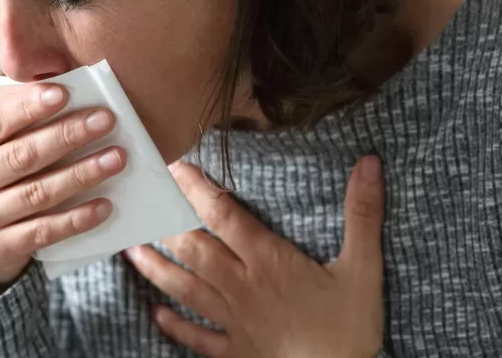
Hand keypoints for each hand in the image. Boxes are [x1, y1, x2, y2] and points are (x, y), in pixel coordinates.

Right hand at [0, 83, 124, 289]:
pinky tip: (103, 205)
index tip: (63, 93)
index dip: (27, 106)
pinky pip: (43, 232)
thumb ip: (13, 121)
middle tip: (105, 120)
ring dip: (81, 174)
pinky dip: (76, 218)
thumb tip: (63, 92)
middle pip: (20, 156)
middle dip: (67, 135)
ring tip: (115, 158)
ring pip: (37, 193)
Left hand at [126, 156, 385, 357]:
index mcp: (269, 262)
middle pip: (195, 250)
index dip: (198, 189)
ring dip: (157, 269)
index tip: (176, 167)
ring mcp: (235, 321)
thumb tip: (369, 163)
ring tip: (132, 251)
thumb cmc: (350, 328)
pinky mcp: (236, 351)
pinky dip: (175, 325)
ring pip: (186, 289)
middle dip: (167, 225)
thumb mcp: (364, 268)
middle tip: (142, 204)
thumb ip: (363, 214)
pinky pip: (197, 337)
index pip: (224, 216)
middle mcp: (243, 287)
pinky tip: (156, 314)